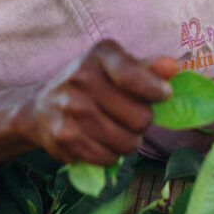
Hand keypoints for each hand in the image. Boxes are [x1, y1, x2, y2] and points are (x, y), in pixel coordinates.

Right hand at [21, 40, 177, 164]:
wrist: (40, 109)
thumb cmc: (91, 86)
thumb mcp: (116, 67)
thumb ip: (148, 68)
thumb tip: (172, 67)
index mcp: (101, 55)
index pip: (135, 77)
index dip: (156, 91)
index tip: (162, 95)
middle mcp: (82, 79)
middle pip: (141, 119)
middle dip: (142, 123)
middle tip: (129, 118)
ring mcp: (71, 109)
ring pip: (127, 143)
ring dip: (128, 142)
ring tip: (115, 131)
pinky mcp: (64, 138)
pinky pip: (108, 158)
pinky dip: (109, 155)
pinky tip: (98, 141)